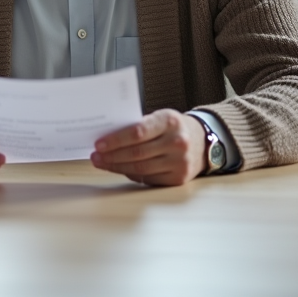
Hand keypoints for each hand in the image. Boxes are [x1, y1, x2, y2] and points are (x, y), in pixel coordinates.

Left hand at [90, 109, 206, 185]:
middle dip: (112, 156)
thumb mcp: (160, 118)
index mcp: (170, 121)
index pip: (138, 132)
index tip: (99, 144)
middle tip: (95, 157)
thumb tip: (108, 137)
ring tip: (102, 163)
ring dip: (117, 167)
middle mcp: (177, 142)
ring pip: (140, 168)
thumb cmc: (172, 128)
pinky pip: (148, 178)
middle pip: (137, 153)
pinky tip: (120, 169)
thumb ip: (139, 126)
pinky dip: (131, 174)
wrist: (202, 141)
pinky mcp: (178, 178)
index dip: (116, 140)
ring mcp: (180, 162)